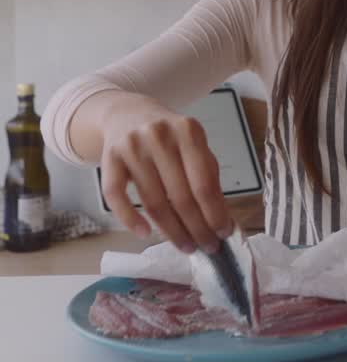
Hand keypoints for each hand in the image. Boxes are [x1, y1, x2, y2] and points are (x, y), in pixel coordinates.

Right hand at [100, 98, 233, 252]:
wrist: (127, 114)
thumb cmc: (168, 137)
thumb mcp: (194, 146)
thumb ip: (208, 177)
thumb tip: (222, 220)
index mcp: (188, 131)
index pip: (204, 183)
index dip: (215, 214)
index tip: (223, 234)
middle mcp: (159, 136)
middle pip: (180, 196)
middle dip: (196, 228)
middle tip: (207, 247)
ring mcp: (132, 146)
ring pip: (153, 201)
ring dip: (171, 231)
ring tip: (185, 246)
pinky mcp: (109, 158)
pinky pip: (116, 197)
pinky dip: (130, 219)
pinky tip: (145, 234)